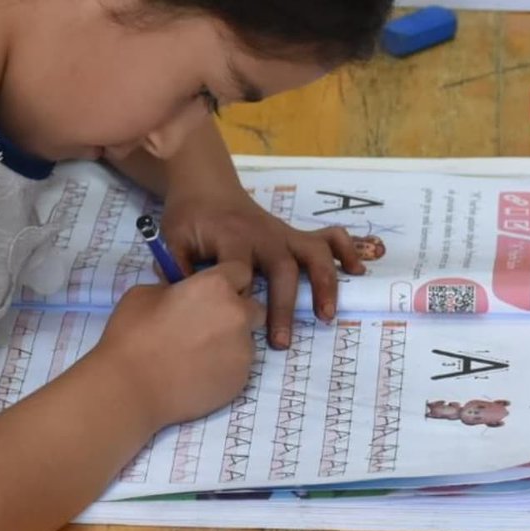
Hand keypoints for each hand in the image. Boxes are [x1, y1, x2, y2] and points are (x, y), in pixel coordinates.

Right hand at [96, 262, 263, 430]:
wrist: (131, 388)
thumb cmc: (132, 335)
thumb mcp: (145, 294)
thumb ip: (175, 290)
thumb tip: (182, 296)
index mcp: (215, 286)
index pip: (241, 272)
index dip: (226, 281)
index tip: (210, 292)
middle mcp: (238, 314)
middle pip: (253, 307)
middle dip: (236, 312)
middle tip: (205, 324)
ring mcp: (243, 350)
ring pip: (246, 339)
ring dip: (230, 341)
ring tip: (196, 355)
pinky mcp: (241, 380)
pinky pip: (238, 366)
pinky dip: (223, 367)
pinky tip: (196, 374)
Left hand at [158, 184, 366, 348]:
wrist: (206, 188)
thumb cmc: (188, 218)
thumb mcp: (172, 239)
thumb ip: (178, 268)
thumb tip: (186, 301)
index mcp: (232, 237)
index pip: (240, 270)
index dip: (238, 295)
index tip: (236, 322)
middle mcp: (264, 235)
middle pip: (282, 269)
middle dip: (283, 307)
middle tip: (280, 342)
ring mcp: (283, 233)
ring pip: (312, 254)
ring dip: (323, 283)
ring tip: (326, 315)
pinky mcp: (293, 234)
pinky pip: (327, 237)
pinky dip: (346, 251)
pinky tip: (357, 271)